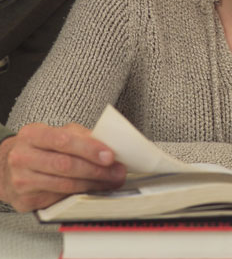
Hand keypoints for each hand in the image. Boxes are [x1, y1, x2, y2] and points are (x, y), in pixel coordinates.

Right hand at [0, 122, 125, 211]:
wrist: (7, 168)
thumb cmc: (41, 147)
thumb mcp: (57, 133)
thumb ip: (80, 136)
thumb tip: (108, 144)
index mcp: (32, 134)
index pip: (63, 140)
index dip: (89, 149)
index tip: (110, 155)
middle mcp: (22, 157)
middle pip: (65, 165)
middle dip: (96, 170)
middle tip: (117, 171)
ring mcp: (21, 181)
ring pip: (63, 185)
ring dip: (92, 184)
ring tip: (111, 181)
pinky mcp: (24, 201)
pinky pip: (57, 199)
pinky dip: (79, 195)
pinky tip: (92, 190)